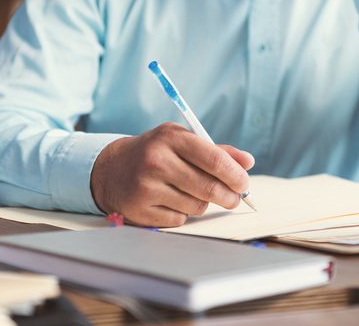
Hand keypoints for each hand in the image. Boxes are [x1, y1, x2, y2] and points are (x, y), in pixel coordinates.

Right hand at [90, 122, 253, 226]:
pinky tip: (171, 201)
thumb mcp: (182, 141)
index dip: (235, 175)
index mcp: (171, 138)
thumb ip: (216, 151)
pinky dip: (183, 214)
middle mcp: (157, 161)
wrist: (111, 169)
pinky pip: (180, 220)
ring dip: (203, 204)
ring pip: (197, 206)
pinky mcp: (140, 210)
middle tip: (234, 198)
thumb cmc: (156, 153)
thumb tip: (247, 162)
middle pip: (208, 187)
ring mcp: (147, 187)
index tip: (245, 184)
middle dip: (229, 196)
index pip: (214, 159)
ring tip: (191, 192)